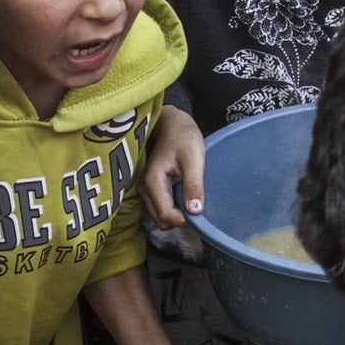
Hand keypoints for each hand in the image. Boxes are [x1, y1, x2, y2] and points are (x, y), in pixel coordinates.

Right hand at [138, 105, 204, 230]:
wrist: (172, 123)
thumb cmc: (184, 137)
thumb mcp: (194, 159)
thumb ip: (194, 185)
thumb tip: (195, 211)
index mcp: (152, 182)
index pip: (167, 216)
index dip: (185, 220)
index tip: (201, 211)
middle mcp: (143, 189)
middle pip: (162, 220)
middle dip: (180, 219)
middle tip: (196, 204)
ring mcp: (144, 189)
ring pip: (160, 217)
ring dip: (176, 214)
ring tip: (190, 198)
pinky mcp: (149, 189)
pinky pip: (161, 208)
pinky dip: (173, 208)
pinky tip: (184, 195)